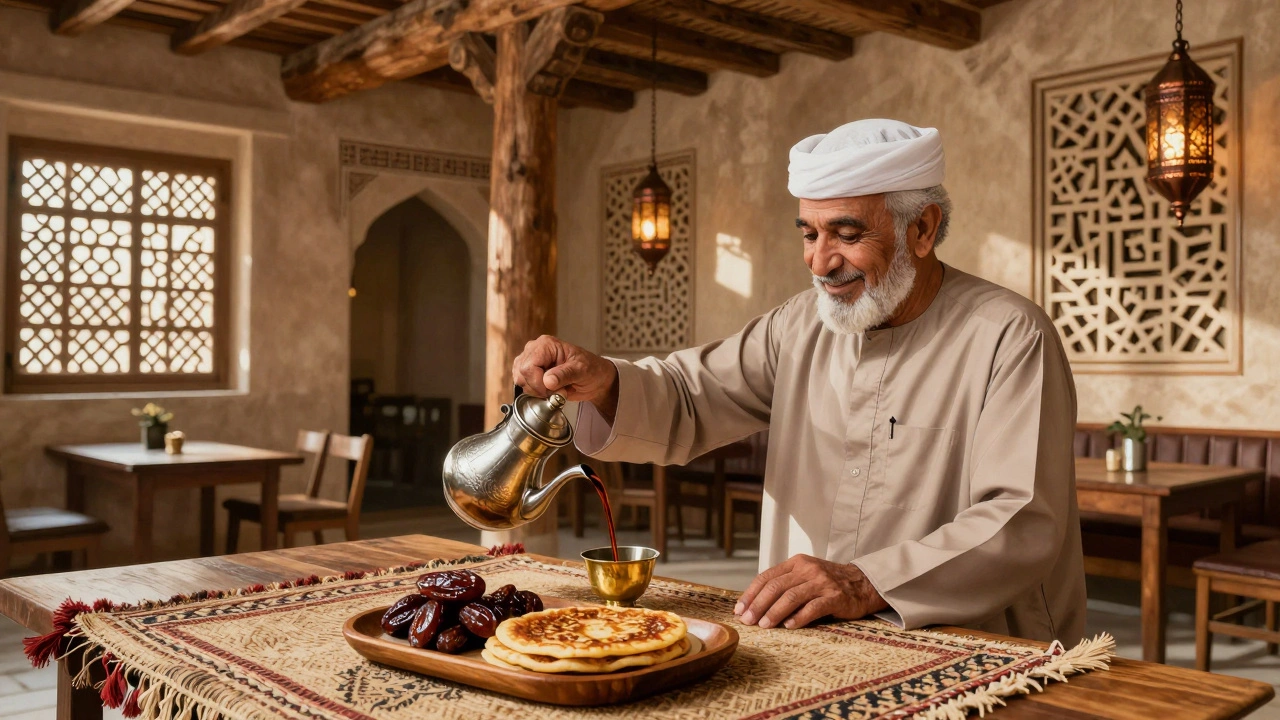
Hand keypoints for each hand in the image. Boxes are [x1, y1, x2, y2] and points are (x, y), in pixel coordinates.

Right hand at [512, 336, 618, 420]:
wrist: (595, 379)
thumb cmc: (591, 370)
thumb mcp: (582, 371)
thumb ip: (565, 375)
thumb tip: (547, 381)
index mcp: (547, 345)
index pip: (529, 365)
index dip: (537, 382)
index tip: (551, 391)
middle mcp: (535, 350)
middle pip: (521, 373)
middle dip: (537, 387)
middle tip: (556, 391)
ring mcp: (531, 361)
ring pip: (520, 380)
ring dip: (536, 391)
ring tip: (554, 390)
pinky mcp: (531, 373)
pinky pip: (523, 385)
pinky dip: (535, 393)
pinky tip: (548, 391)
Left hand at [734, 554, 887, 628]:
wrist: (862, 583)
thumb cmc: (828, 583)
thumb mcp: (804, 576)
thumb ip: (784, 584)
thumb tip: (755, 604)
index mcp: (796, 563)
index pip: (767, 577)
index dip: (751, 593)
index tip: (740, 609)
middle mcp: (807, 570)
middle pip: (776, 587)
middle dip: (758, 605)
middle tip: (747, 621)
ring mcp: (822, 583)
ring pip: (792, 596)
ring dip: (774, 612)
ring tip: (764, 625)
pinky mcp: (835, 597)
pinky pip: (813, 607)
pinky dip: (799, 617)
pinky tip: (789, 626)